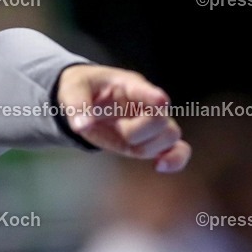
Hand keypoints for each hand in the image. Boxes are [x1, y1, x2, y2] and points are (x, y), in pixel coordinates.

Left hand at [57, 64, 191, 172]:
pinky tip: (159, 166)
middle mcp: (147, 104)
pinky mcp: (152, 141)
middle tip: (116, 127)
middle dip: (137, 131)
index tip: (160, 101)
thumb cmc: (82, 88)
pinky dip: (175, 160)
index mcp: (129, 85)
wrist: (85, 98)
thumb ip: (77, 106)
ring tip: (125, 140)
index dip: (152, 96)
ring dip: (148, 146)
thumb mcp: (72, 90)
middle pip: (160, 120)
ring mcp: (152, 123)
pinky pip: (178, 151)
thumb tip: (82, 126)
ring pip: (170, 136)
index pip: (144, 90)